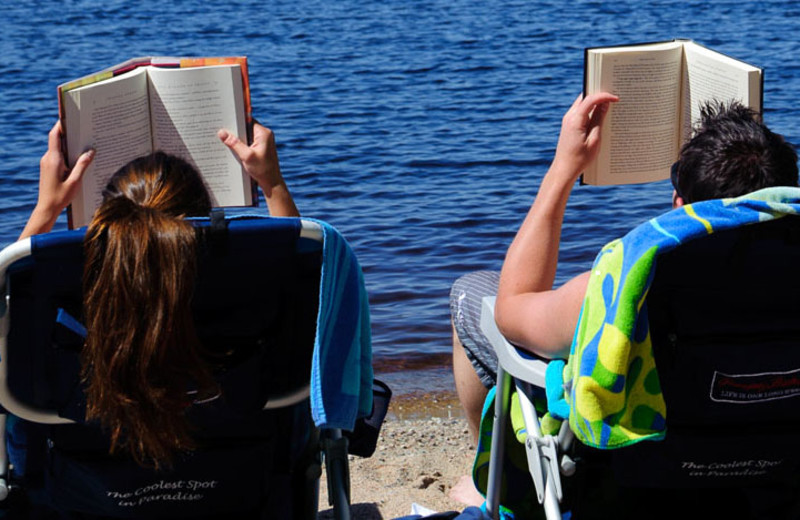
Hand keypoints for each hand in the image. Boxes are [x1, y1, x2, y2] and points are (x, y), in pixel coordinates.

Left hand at [19, 121, 93, 238]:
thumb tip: (90, 151)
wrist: (46, 208)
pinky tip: (79, 158)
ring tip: (85, 143)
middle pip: (58, 140)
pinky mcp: (48, 168)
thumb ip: (82, 165)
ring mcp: (47, 163)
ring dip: (70, 145)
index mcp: (54, 159)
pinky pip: (58, 156)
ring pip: (58, 148)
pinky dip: (68, 154)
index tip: (70, 117)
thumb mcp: (75, 182)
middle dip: (70, 133)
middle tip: (84, 129)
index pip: (55, 135)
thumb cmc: (60, 197)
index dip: (61, 124)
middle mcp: (48, 158)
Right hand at [218, 123, 282, 196]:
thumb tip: (221, 132)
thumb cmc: (262, 170)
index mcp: (263, 133)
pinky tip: (231, 149)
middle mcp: (264, 135)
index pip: (247, 120)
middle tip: (220, 131)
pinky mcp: (260, 148)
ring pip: (246, 136)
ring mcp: (263, 142)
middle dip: (234, 130)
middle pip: (245, 128)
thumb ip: (234, 143)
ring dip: (236, 139)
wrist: (272, 183)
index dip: (235, 120)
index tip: (224, 120)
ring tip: (223, 140)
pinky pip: (248, 142)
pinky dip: (240, 145)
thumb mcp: (246, 156)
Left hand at [551, 92, 617, 180]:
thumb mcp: (594, 140)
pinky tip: (600, 116)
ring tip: (609, 106)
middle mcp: (569, 117)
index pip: (590, 99)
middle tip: (613, 97)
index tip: (616, 98)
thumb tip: (605, 104)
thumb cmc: (580, 159)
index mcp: (575, 120)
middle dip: (599, 95)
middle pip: (585, 98)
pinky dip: (590, 111)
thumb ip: (599, 120)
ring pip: (582, 104)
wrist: (564, 170)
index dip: (604, 96)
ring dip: (594, 103)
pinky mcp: (568, 126)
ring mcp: (567, 121)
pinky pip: (580, 112)